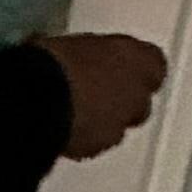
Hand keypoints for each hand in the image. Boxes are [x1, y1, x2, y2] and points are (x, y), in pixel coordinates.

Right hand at [44, 30, 167, 161]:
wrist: (37, 99)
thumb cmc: (54, 61)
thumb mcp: (75, 44)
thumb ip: (91, 55)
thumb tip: (77, 59)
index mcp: (134, 56)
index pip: (154, 64)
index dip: (138, 68)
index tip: (122, 66)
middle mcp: (135, 92)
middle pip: (142, 101)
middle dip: (126, 100)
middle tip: (102, 93)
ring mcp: (118, 124)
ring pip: (120, 125)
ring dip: (107, 120)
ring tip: (80, 113)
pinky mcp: (97, 148)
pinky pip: (96, 143)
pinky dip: (86, 137)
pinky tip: (67, 130)